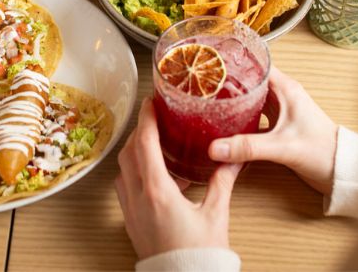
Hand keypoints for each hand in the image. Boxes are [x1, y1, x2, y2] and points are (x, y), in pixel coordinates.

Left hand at [115, 97, 241, 259]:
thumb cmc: (199, 256)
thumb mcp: (216, 214)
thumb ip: (223, 181)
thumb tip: (234, 157)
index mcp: (158, 192)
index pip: (145, 144)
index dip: (147, 119)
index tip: (150, 102)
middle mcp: (138, 199)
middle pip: (129, 153)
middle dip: (140, 130)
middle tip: (154, 116)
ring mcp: (131, 212)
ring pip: (123, 169)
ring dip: (135, 150)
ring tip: (154, 141)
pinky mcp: (132, 222)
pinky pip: (125, 186)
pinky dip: (135, 170)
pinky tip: (156, 174)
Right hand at [209, 66, 337, 194]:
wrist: (341, 170)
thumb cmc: (321, 150)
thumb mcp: (282, 146)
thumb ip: (248, 147)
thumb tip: (215, 148)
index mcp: (285, 89)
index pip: (257, 65)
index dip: (236, 63)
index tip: (215, 64)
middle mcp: (282, 95)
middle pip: (251, 81)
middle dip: (229, 82)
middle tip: (204, 85)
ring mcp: (280, 110)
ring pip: (251, 99)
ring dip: (234, 101)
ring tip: (209, 101)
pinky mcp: (278, 126)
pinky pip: (254, 116)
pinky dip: (241, 118)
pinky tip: (225, 125)